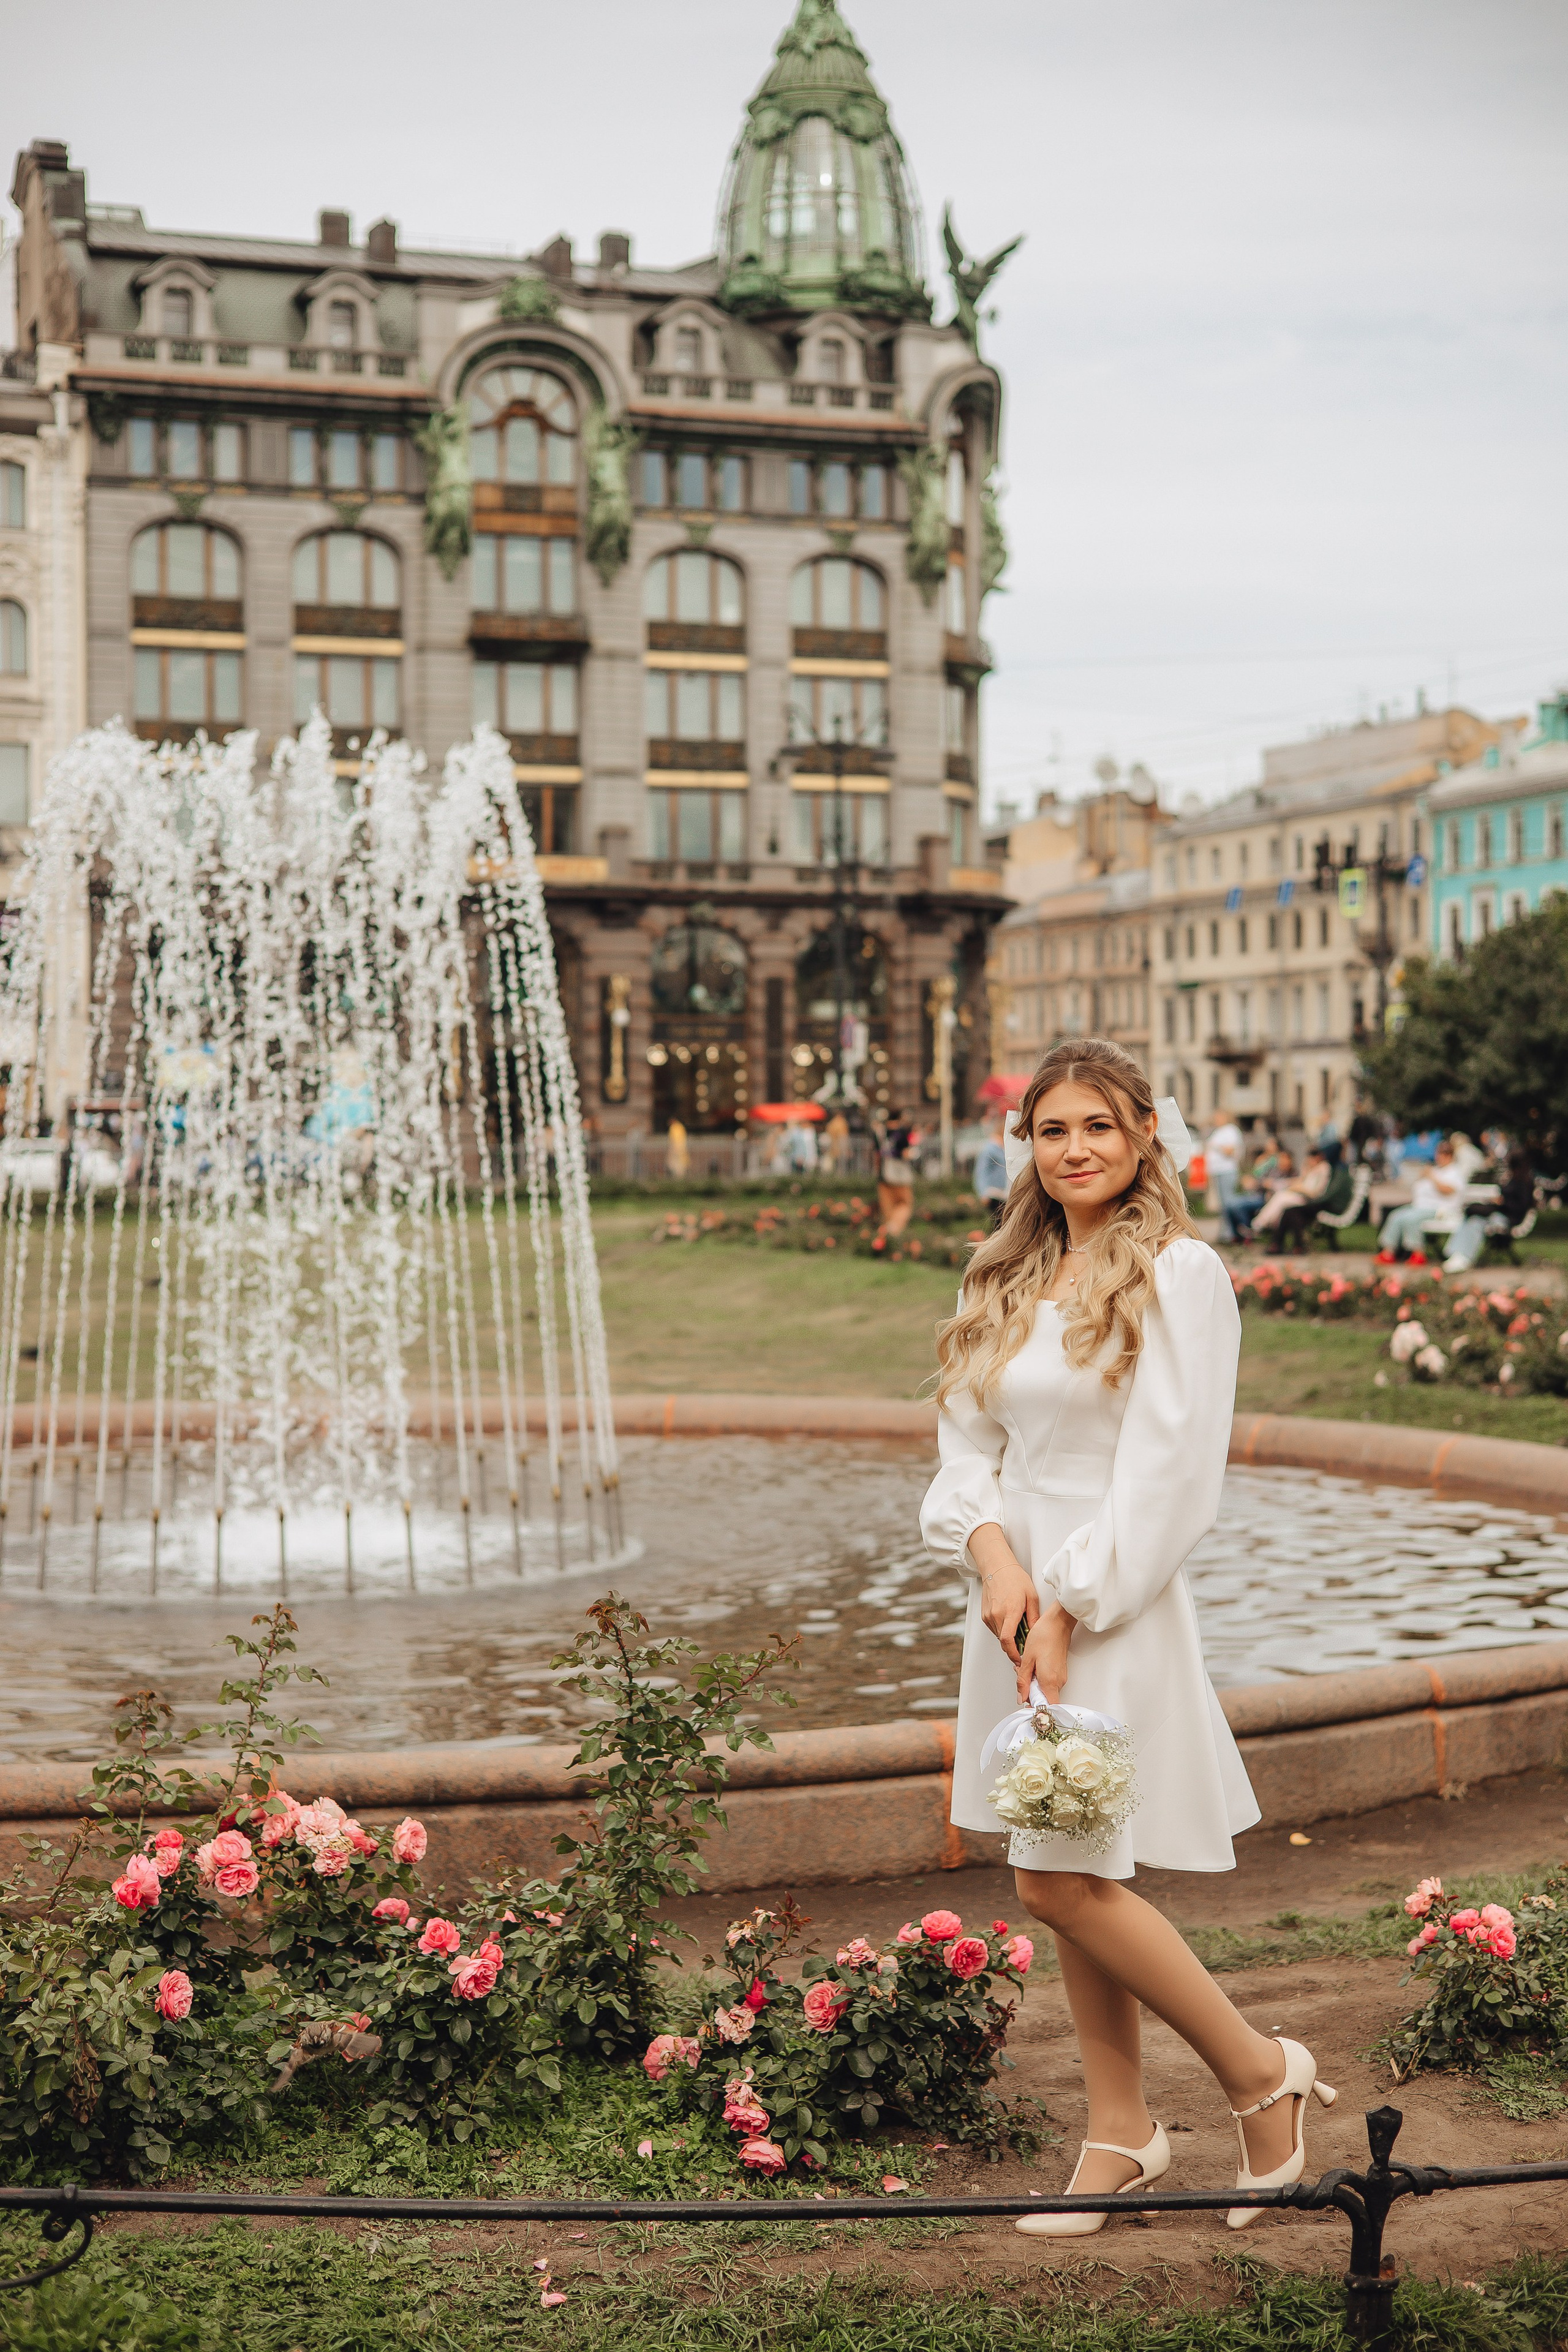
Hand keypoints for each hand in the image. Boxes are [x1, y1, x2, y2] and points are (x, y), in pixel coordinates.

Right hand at [967, 1523, 1036, 1664]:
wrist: (997, 1568)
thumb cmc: (1015, 1579)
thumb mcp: (1031, 1597)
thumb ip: (1034, 1617)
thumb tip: (1036, 1633)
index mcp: (1010, 1611)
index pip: (1008, 1640)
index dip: (1014, 1653)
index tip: (1020, 1660)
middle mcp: (996, 1615)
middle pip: (1004, 1641)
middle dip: (1014, 1647)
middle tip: (1024, 1647)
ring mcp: (988, 1616)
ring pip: (999, 1636)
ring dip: (1008, 1638)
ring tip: (1019, 1630)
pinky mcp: (984, 1615)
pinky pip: (994, 1629)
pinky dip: (1002, 1630)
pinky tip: (1010, 1622)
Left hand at [1017, 1600, 1073, 1706]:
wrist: (1058, 1623)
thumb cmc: (1044, 1636)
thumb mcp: (1027, 1659)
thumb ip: (1023, 1681)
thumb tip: (1021, 1697)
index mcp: (1050, 1681)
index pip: (1047, 1707)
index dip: (1036, 1709)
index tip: (1026, 1704)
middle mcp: (1058, 1682)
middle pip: (1044, 1699)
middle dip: (1030, 1692)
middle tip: (1022, 1678)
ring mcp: (1061, 1677)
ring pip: (1046, 1690)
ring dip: (1034, 1684)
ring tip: (1027, 1668)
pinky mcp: (1060, 1671)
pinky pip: (1049, 1682)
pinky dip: (1039, 1678)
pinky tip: (1033, 1665)